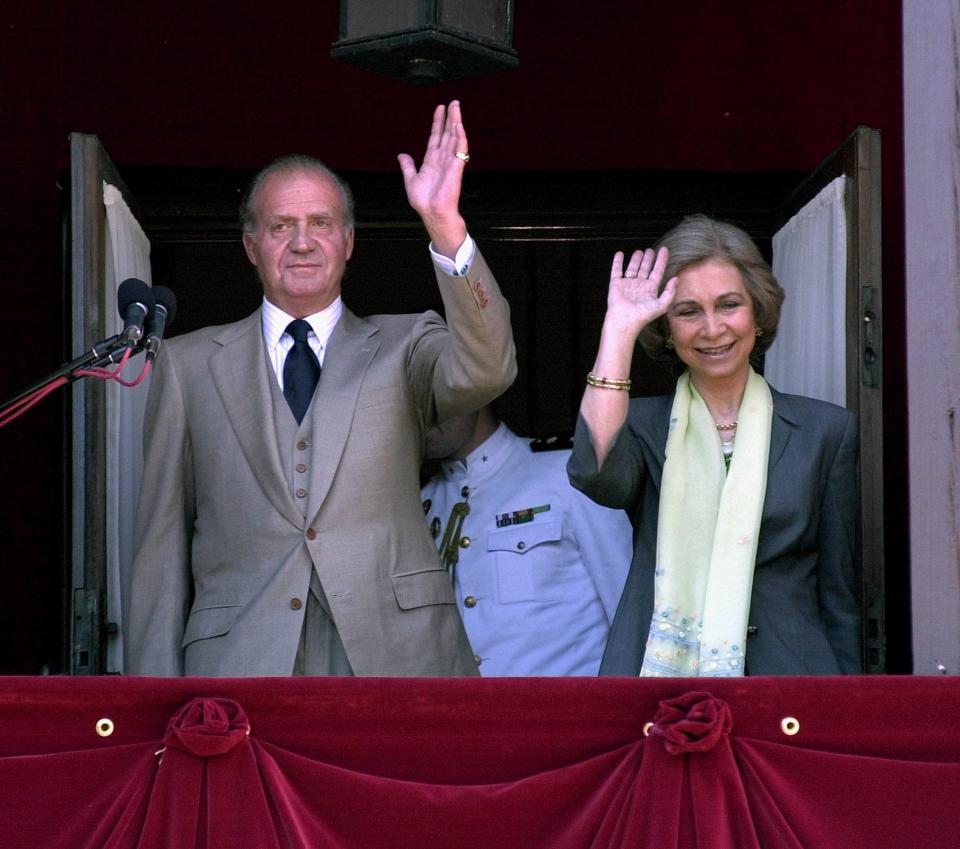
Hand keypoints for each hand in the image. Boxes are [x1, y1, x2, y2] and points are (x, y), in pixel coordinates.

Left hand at [398, 101, 468, 255]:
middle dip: (450, 118)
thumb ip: (408, 166)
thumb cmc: (424, 201)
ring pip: (454, 138)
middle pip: (447, 134)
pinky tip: (459, 126)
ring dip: (456, 122)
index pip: (436, 137)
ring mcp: (450, 162)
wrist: (432, 213)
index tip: (440, 108)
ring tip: (457, 108)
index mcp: (432, 161)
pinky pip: (459, 150)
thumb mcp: (411, 180)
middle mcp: (442, 159)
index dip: (438, 122)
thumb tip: (401, 154)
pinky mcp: (456, 168)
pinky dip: (460, 137)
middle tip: (454, 102)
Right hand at [605, 247, 677, 336]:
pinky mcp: (616, 284)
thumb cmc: (643, 316)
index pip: (657, 272)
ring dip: (636, 259)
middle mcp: (639, 286)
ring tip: (639, 251)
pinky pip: (616, 270)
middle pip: (645, 269)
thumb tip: (676, 278)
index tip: (664, 250)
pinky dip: (617, 262)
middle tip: (650, 250)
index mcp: (650, 290)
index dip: (661, 261)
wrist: (624, 320)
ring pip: (633, 268)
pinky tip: (620, 254)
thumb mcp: (662, 305)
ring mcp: (627, 284)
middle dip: (648, 259)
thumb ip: (670, 292)